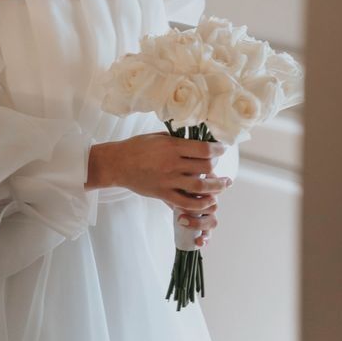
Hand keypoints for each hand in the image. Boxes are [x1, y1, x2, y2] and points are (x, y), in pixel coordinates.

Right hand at [110, 131, 232, 245]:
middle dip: (216, 166)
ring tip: (223, 185)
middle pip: (206, 167)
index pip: (203, 149)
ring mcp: (168, 181)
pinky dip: (200, 204)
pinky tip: (207, 201)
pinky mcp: (163, 194)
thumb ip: (177, 140)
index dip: (218, 149)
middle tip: (217, 165)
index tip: (222, 149)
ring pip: (200, 187)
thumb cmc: (137, 147)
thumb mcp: (158, 137)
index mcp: (172, 146)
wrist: (118, 164)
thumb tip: (195, 141)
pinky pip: (186, 203)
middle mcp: (173, 164)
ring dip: (216, 187)